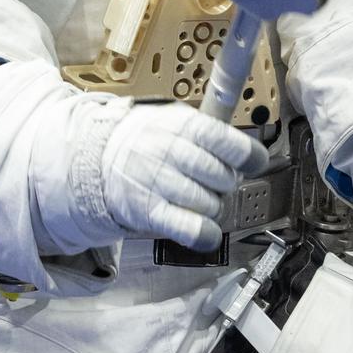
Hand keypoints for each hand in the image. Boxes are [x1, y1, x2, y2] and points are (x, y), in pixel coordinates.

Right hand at [42, 100, 264, 256]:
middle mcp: (170, 152)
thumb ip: (211, 131)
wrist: (99, 157)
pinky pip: (190, 228)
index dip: (249, 155)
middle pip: (222, 177)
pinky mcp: (149, 211)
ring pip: (210, 204)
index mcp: (181, 125)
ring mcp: (158, 182)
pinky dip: (205, 233)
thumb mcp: (175, 119)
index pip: (226, 141)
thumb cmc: (146, 139)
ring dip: (213, 206)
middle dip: (226, 183)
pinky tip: (208, 232)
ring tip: (199, 198)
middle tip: (214, 181)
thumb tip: (250, 153)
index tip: (253, 162)